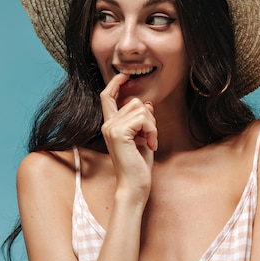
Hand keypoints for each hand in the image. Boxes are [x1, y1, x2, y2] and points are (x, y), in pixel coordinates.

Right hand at [100, 73, 157, 202]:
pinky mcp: (119, 133)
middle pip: (134, 101)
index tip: (124, 75)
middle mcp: (107, 124)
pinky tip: (150, 145)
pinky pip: (143, 119)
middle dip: (149, 117)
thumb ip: (142, 120)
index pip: (107, 97)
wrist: (134, 185)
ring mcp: (111, 128)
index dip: (115, 83)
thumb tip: (147, 102)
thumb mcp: (143, 137)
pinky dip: (152, 131)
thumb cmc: (139, 165)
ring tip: (150, 142)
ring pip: (140, 108)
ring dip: (152, 125)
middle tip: (150, 137)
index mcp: (110, 125)